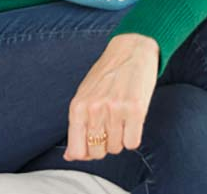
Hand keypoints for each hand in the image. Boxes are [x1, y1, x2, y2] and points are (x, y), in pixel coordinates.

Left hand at [63, 33, 158, 160]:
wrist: (130, 50)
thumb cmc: (106, 75)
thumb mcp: (84, 96)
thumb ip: (77, 126)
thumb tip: (70, 156)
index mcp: (78, 106)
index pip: (77, 150)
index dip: (87, 153)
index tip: (93, 144)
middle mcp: (94, 109)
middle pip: (98, 152)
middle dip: (105, 145)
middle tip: (110, 126)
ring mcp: (115, 110)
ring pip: (117, 148)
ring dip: (120, 138)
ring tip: (122, 118)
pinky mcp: (136, 110)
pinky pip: (133, 143)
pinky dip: (133, 136)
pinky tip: (132, 120)